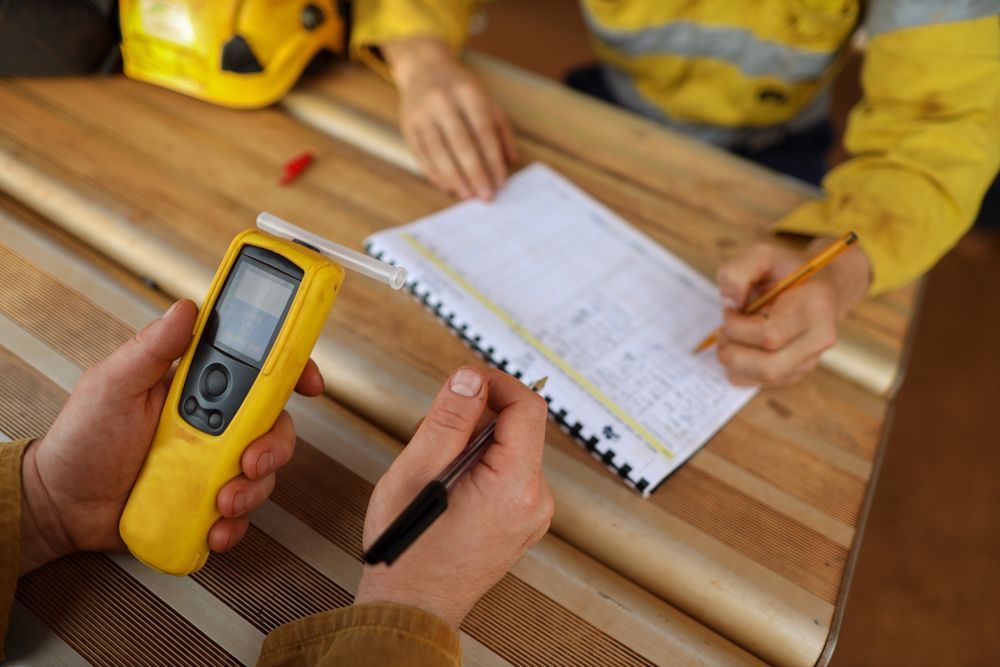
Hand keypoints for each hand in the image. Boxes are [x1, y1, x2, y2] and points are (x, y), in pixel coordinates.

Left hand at [18, 300, 323, 573]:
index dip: (293, 371)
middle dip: (273, 446)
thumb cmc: (83, 439)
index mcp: (198, 387)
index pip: (259, 370)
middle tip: (248, 460)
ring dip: (253, 490)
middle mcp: (215, 424)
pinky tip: (213, 528)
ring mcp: (213, 463)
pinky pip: (242, 513)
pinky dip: (235, 525)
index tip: (309, 382)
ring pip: (264, 472)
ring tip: (219, 501)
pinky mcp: (208, 502)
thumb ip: (153, 348)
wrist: (61, 505)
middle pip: (274, 425)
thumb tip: (187, 309)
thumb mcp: (114, 384)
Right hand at [355, 367, 552, 625]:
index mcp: (517, 487)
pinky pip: (505, 474)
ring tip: (432, 468)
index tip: (464, 380)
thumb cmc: (410, 550)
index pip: (527, 408)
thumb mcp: (418, 471)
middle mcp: (535, 501)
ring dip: (471, 443)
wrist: (411, 608)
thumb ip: (448, 419)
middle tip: (431, 434)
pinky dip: (477, 466)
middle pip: (517, 428)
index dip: (495, 383)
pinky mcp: (520, 521)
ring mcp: (530, 514)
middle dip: (474, 418)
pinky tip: (446, 484)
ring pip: (508, 450)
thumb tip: (470, 378)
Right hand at [383, 37, 517, 200]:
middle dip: (475, 173)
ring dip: (454, 177)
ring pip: (438, 152)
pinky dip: (435, 174)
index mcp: (467, 92)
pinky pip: (422, 155)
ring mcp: (422, 114)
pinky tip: (447, 187)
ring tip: (467, 195)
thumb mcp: (486, 100)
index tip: (501, 181)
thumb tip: (511, 162)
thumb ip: (501, 129)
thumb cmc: (462, 90)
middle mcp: (442, 101)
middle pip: (460, 143)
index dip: (493, 158)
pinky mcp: (408, 127)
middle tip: (485, 195)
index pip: (483, 130)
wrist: (424, 68)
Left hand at [714, 239, 871, 385]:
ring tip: (729, 340)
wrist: (818, 286)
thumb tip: (730, 304)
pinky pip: (763, 384)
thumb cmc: (786, 270)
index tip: (731, 311)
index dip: (738, 327)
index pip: (769, 336)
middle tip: (723, 333)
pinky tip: (739, 349)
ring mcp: (811, 359)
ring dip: (734, 362)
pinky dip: (741, 371)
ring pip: (765, 378)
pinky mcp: (798, 372)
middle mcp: (819, 338)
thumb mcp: (761, 255)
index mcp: (815, 306)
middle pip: (768, 367)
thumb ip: (737, 272)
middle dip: (734, 352)